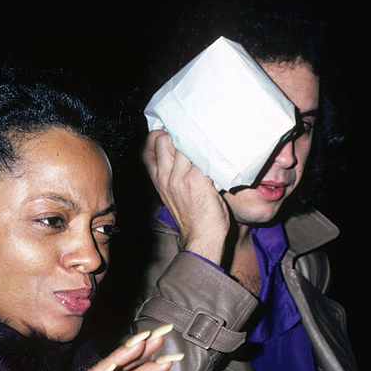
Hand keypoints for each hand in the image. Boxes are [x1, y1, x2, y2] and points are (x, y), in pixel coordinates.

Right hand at [142, 130, 229, 263]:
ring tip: (211, 139)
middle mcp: (165, 176)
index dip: (158, 134)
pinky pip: (203, 155)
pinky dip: (213, 151)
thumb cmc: (194, 218)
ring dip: (198, 140)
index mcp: (159, 179)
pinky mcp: (196, 180)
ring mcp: (179, 177)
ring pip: (184, 144)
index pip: (149, 147)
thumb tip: (188, 152)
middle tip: (194, 133)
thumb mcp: (174, 195)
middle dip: (178, 133)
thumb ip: (175, 174)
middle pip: (163, 139)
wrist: (202, 239)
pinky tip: (221, 150)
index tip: (172, 130)